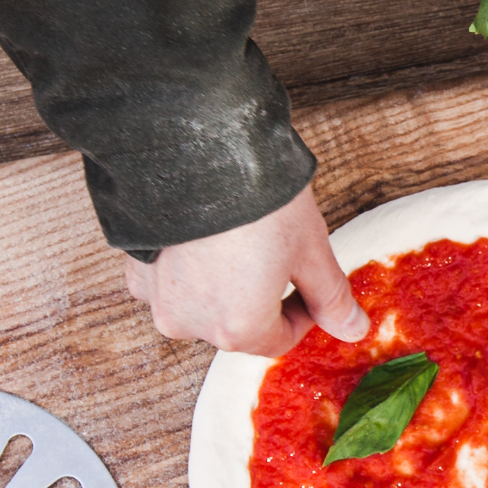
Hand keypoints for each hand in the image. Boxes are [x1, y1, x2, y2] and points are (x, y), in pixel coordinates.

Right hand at [124, 185, 368, 355]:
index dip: (301, 314)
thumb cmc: (258, 200)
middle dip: (259, 298)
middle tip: (276, 254)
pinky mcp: (135, 269)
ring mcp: (157, 298)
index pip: (277, 340)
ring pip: (200, 304)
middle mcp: (191, 323)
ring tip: (238, 240)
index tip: (307, 283)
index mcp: (239, 329)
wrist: (196, 146)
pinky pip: (168, 281)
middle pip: (237, 325)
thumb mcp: (310, 249)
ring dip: (222, 285)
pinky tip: (202, 236)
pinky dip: (186, 267)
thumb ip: (329, 297)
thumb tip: (352, 329)